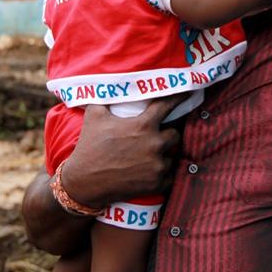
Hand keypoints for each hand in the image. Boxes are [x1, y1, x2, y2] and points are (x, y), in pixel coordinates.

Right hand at [59, 96, 183, 205]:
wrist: (84, 182)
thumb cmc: (89, 147)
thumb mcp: (94, 116)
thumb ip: (107, 99)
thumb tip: (110, 87)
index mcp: (143, 126)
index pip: (167, 106)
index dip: (178, 98)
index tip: (188, 93)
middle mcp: (154, 144)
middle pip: (175, 134)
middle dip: (167, 134)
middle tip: (157, 136)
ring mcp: (157, 166)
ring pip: (172, 156)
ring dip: (165, 154)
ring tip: (151, 156)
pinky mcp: (156, 184)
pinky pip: (170, 176)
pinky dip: (163, 174)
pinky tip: (152, 172)